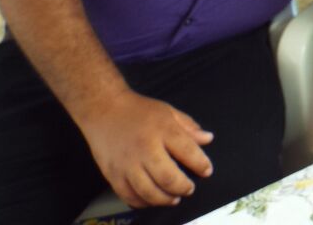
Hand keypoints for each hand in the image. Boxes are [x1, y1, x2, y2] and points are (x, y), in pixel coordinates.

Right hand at [78, 91, 213, 208]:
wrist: (104, 110)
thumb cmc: (139, 110)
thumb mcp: (168, 111)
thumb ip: (189, 127)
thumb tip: (208, 139)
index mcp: (163, 130)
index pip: (187, 151)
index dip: (201, 164)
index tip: (207, 171)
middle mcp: (145, 148)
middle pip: (167, 177)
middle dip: (183, 187)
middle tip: (189, 189)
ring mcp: (127, 164)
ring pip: (148, 191)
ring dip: (164, 199)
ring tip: (174, 198)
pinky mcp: (113, 174)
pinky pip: (129, 196)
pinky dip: (143, 202)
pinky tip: (152, 199)